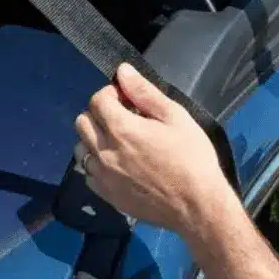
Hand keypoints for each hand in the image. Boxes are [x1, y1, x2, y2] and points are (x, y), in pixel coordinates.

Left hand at [73, 64, 240, 242]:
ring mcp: (103, 176)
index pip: (97, 100)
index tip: (127, 99)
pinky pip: (88, 174)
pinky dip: (97, 164)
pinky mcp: (107, 196)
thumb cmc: (191, 158)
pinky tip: (118, 165)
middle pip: (82, 122)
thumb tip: (122, 71)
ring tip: (119, 142)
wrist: (197, 207)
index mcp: (120, 129)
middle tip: (123, 118)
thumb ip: (144, 92)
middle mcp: (104, 152)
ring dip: (94, 139)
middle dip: (99, 113)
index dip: (111, 93)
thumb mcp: (175, 117)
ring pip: (81, 148)